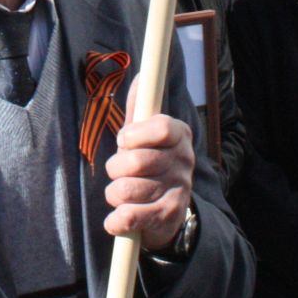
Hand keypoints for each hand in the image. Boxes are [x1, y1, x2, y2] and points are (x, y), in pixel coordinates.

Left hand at [102, 77, 194, 250]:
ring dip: (113, 193)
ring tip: (121, 194)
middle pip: (136, 161)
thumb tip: (141, 77)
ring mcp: (178, 191)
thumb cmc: (150, 164)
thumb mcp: (145, 134)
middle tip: (118, 171)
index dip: (134, 134)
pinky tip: (118, 218)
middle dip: (115, 167)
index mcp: (179, 135)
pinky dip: (115, 220)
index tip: (123, 140)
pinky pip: (129, 218)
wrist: (168, 213)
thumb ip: (139, 106)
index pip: (161, 127)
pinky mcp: (168, 217)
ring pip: (126, 189)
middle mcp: (184, 162)